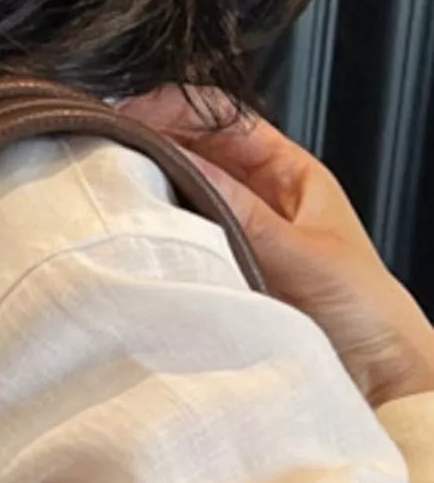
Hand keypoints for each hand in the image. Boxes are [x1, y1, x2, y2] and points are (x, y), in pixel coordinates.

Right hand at [122, 88, 433, 407]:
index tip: (135, 114)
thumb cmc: (362, 307)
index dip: (178, 108)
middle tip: (108, 148)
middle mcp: (260, 200)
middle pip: (195, 153)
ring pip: (184, 199)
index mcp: (289, 174)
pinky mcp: (222, 277)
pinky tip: (135, 239)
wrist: (373, 373)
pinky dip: (158, 240)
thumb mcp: (300, 251)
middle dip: (153, 144)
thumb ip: (243, 213)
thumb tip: (188, 166)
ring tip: (114, 190)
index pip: (224, 120)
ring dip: (152, 193)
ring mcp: (238, 238)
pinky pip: (183, 247)